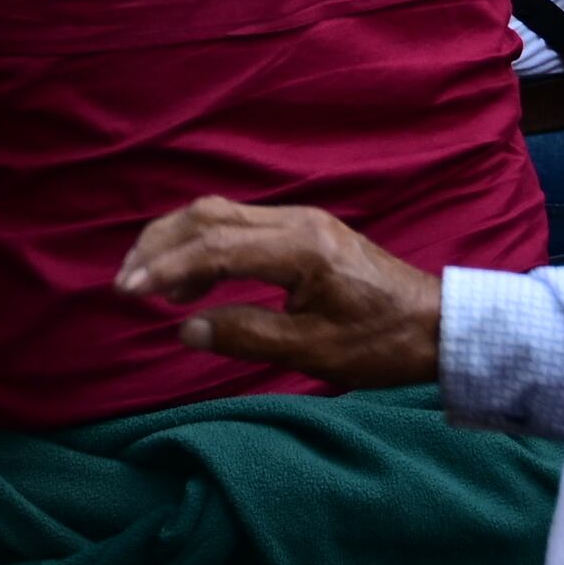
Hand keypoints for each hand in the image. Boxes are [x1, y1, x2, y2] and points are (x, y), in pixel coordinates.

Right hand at [116, 196, 443, 385]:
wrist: (438, 324)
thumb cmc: (382, 343)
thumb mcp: (314, 351)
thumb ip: (247, 335)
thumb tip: (185, 327)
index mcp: (299, 249)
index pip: (214, 247)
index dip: (166, 268)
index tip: (128, 292)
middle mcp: (296, 221)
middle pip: (208, 216)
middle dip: (159, 245)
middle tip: (125, 282)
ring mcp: (301, 220)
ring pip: (220, 213)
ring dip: (177, 240)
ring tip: (150, 281)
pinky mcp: (304, 230)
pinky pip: (238, 223)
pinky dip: (203, 243)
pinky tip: (192, 276)